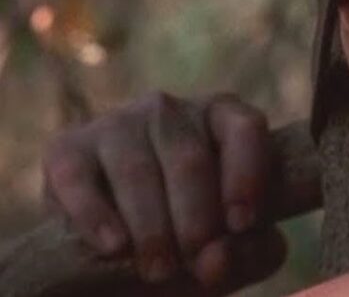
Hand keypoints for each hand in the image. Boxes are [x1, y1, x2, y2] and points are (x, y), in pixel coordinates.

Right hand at [42, 91, 286, 293]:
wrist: (119, 248)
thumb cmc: (194, 237)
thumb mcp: (235, 248)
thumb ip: (247, 253)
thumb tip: (217, 259)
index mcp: (223, 118)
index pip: (245, 129)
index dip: (246, 177)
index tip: (242, 225)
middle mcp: (171, 110)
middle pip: (190, 160)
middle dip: (196, 220)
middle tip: (196, 264)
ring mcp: (118, 123)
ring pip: (138, 172)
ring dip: (151, 228)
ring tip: (159, 271)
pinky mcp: (68, 148)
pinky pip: (80, 179)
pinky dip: (96, 217)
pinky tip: (114, 247)